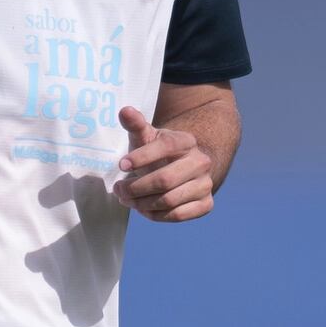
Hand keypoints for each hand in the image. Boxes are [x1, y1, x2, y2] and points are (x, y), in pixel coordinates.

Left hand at [113, 106, 215, 221]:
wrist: (183, 168)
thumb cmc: (157, 152)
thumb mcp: (146, 136)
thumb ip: (135, 124)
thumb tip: (124, 111)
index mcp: (186, 141)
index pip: (165, 147)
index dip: (141, 157)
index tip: (121, 165)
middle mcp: (201, 162)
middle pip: (164, 180)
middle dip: (136, 188)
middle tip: (119, 190)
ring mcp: (206, 184)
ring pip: (169, 200)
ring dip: (142, 204)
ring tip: (127, 200)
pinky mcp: (206, 204)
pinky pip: (178, 215)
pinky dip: (156, 216)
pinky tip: (143, 210)